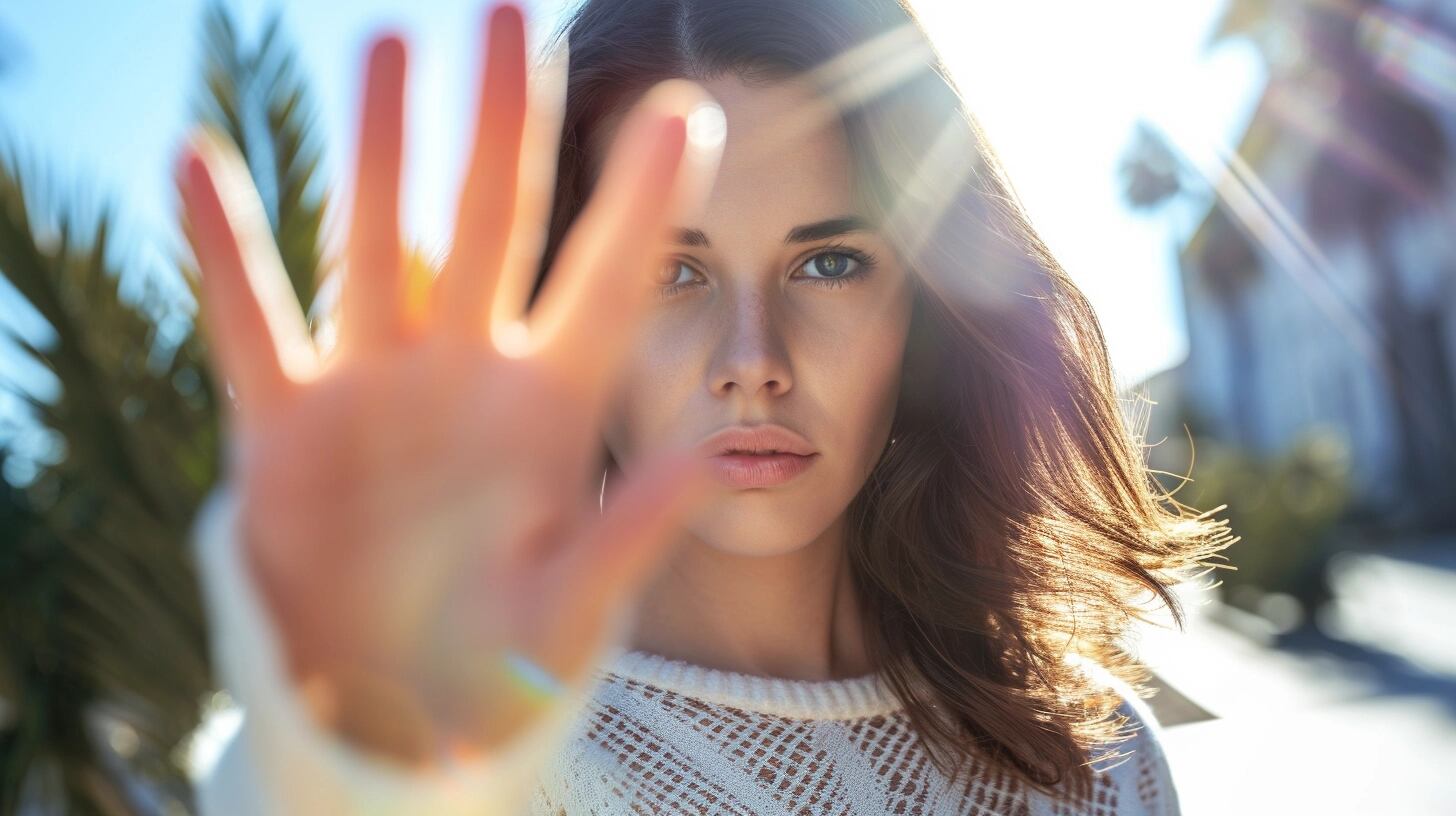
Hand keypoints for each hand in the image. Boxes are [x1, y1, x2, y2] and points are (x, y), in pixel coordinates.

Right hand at [177, 3, 722, 765]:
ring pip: (379, 243)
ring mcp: (377, 388)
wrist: (398, 711)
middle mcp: (467, 374)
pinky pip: (253, 324)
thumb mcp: (578, 601)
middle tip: (509, 15)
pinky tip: (203, 164)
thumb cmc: (505, 661)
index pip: (608, 282)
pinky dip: (226, 252)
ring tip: (387, 48)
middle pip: (491, 223)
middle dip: (504, 124)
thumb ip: (645, 520)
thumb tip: (739, 450)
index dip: (644, 201)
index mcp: (553, 408)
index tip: (689, 111)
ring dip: (382, 151)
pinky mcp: (289, 426)